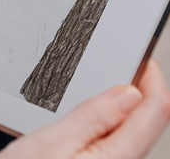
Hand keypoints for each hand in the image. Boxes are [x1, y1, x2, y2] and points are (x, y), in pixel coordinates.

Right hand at [0, 59, 169, 158]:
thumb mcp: (53, 141)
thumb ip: (93, 117)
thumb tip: (128, 93)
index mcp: (118, 158)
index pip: (155, 112)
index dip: (151, 79)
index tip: (139, 58)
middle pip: (146, 123)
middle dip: (133, 93)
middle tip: (112, 68)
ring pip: (130, 135)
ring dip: (118, 110)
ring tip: (94, 91)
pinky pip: (115, 146)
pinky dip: (106, 126)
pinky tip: (85, 120)